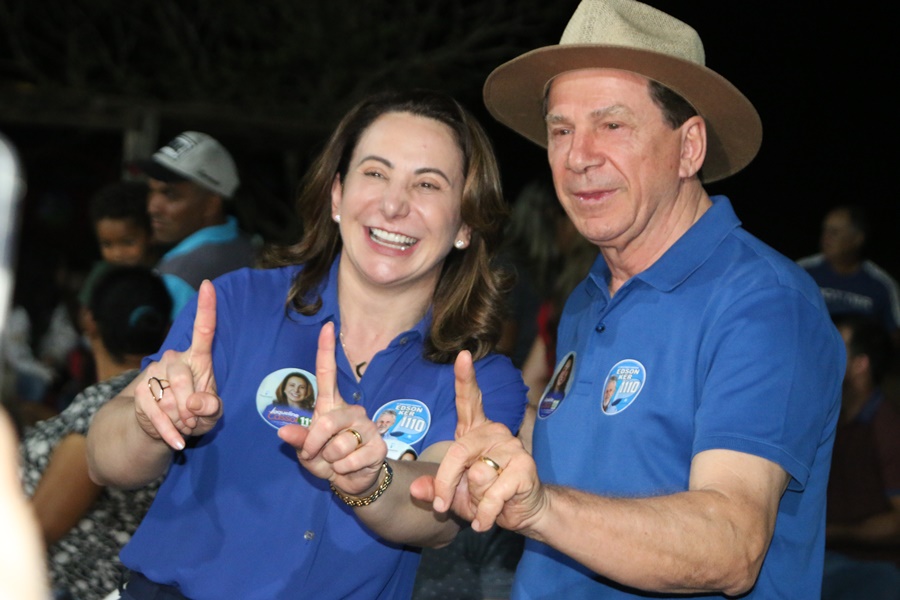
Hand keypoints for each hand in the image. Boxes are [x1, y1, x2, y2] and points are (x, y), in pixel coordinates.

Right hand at [134, 280, 221, 450]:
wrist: (164, 430)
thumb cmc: (195, 413)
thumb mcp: (212, 413)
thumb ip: (212, 407)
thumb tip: (194, 402)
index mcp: (198, 358)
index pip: (204, 330)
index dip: (207, 308)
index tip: (208, 285)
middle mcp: (174, 359)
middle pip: (184, 377)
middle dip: (193, 404)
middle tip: (194, 418)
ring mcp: (154, 374)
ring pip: (170, 397)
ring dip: (182, 420)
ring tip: (185, 426)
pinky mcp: (139, 392)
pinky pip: (156, 414)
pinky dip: (169, 432)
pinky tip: (178, 443)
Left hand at [278, 322, 385, 495]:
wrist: (352, 481)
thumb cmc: (327, 458)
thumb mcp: (306, 451)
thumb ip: (298, 440)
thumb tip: (282, 433)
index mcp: (332, 405)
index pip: (328, 373)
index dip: (326, 350)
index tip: (327, 326)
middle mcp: (352, 410)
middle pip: (326, 422)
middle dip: (314, 445)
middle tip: (314, 455)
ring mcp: (367, 426)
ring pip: (338, 445)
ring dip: (331, 461)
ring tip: (337, 461)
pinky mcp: (378, 445)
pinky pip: (351, 460)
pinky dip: (343, 470)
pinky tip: (350, 467)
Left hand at [410, 351, 544, 531]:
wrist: (521, 514)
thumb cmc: (484, 497)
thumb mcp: (453, 494)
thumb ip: (434, 488)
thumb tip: (415, 490)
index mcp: (476, 431)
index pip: (470, 400)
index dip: (465, 378)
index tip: (462, 355)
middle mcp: (495, 432)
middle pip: (458, 452)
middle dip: (446, 484)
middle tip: (443, 506)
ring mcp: (512, 447)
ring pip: (477, 475)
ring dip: (474, 501)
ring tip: (483, 504)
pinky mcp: (525, 468)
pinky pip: (492, 494)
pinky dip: (485, 514)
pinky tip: (487, 519)